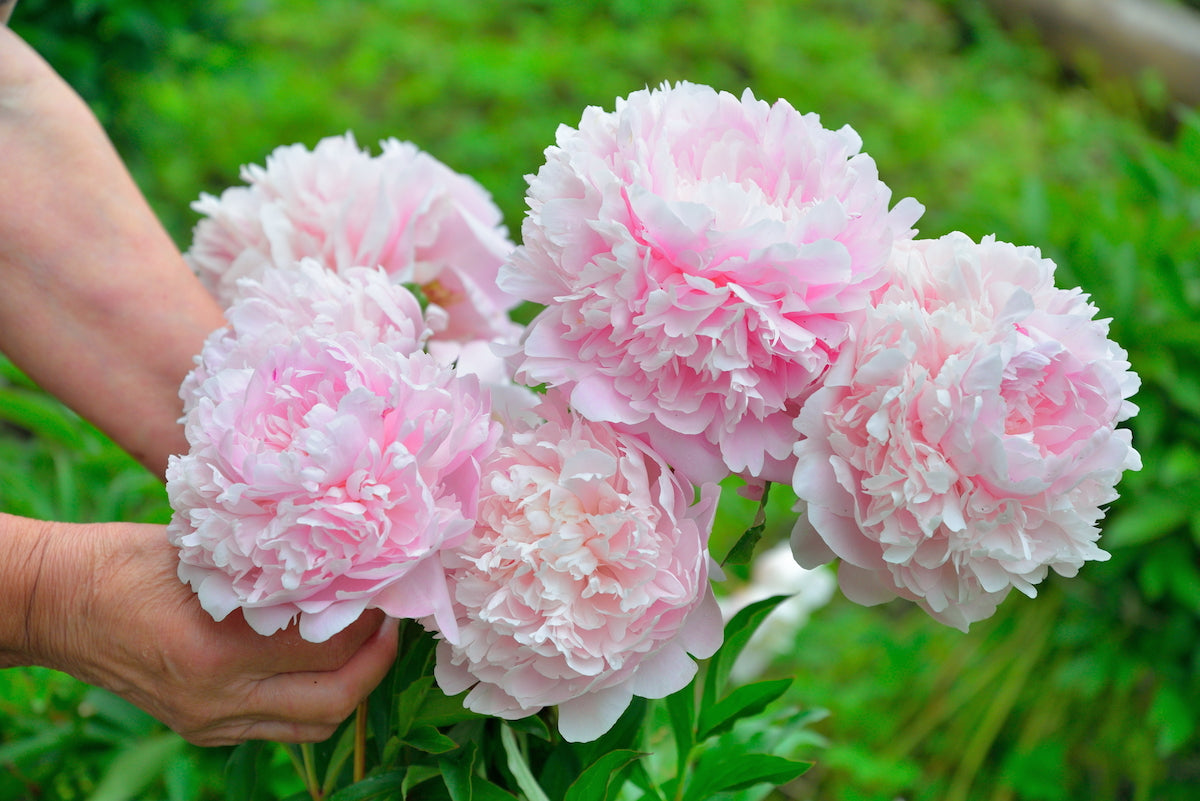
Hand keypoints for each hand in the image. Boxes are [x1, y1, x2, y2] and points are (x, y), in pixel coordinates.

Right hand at [20, 519, 398, 745]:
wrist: (58, 604)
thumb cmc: (126, 562)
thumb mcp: (207, 553)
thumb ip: (273, 571)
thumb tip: (345, 568)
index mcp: (216, 652)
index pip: (326, 646)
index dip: (367, 617)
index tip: (387, 586)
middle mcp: (217, 700)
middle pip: (332, 702)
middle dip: (376, 664)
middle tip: (392, 623)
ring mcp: (210, 723)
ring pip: (311, 725)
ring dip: (351, 686)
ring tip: (368, 641)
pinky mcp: (203, 730)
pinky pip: (279, 725)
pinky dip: (312, 696)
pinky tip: (323, 658)